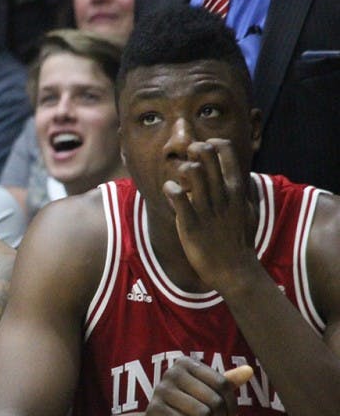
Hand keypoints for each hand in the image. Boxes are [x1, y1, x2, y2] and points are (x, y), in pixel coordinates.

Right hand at [139, 360, 252, 415]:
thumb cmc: (185, 410)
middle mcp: (172, 373)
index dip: (232, 407)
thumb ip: (226, 383)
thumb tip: (250, 370)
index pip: (223, 384)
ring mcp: (161, 390)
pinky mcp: (155, 410)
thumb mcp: (207, 395)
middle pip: (214, 401)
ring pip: (202, 414)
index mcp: (186, 364)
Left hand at [163, 139, 257, 289]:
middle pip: (207, 156)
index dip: (213, 145)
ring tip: (181, 179)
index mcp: (236, 190)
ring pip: (192, 172)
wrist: (233, 270)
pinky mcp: (190, 223)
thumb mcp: (246, 211)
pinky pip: (177, 196)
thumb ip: (240, 192)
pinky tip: (171, 192)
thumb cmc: (238, 240)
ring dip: (183, 169)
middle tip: (189, 158)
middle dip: (195, 149)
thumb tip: (238, 177)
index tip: (206, 149)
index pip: (226, 153)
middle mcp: (222, 195)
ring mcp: (206, 208)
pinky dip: (170, 189)